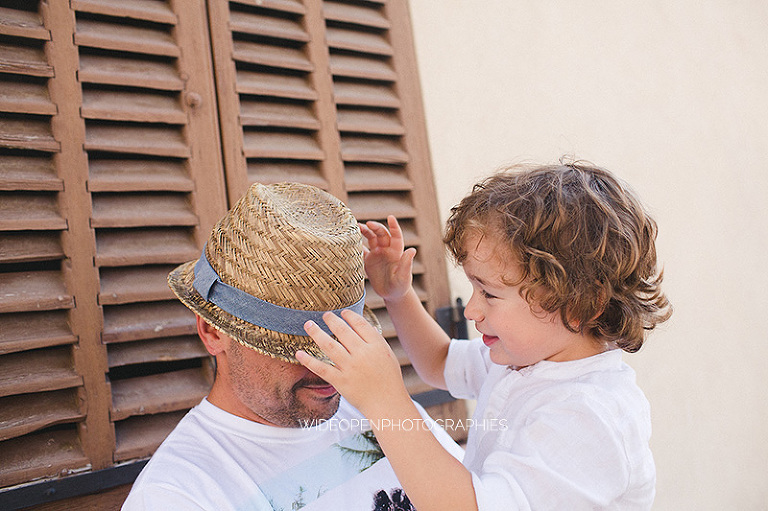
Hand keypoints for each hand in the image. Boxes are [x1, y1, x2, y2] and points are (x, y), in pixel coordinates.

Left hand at [296, 310, 410, 418]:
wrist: (386, 402)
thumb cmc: (388, 378)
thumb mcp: (387, 355)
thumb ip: (375, 341)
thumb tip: (364, 326)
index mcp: (376, 346)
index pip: (360, 324)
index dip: (349, 316)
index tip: (342, 312)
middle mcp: (362, 354)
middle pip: (343, 331)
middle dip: (331, 320)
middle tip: (324, 315)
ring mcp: (350, 368)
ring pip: (329, 346)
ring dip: (316, 333)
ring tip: (308, 324)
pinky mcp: (341, 381)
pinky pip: (321, 368)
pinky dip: (308, 361)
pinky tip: (299, 353)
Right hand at [359, 216, 416, 301]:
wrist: (392, 295)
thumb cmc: (401, 286)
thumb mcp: (404, 277)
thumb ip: (406, 263)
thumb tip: (412, 250)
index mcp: (397, 251)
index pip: (396, 235)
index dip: (394, 226)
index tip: (390, 217)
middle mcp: (387, 250)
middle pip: (381, 234)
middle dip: (374, 227)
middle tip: (366, 224)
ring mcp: (377, 254)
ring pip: (370, 239)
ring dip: (364, 231)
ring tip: (355, 227)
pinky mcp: (369, 261)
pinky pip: (361, 250)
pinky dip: (356, 244)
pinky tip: (349, 240)